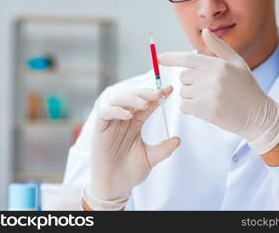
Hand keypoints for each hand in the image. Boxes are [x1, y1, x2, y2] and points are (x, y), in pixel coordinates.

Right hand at [88, 86, 180, 206]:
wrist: (115, 187)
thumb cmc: (130, 172)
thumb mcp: (151, 158)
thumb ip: (163, 149)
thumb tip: (178, 139)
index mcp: (135, 124)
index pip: (147, 104)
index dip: (157, 96)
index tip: (170, 90)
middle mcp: (123, 120)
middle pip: (132, 98)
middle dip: (145, 93)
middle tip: (158, 94)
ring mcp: (111, 124)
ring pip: (118, 101)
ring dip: (132, 98)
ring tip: (144, 104)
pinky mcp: (100, 130)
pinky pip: (104, 114)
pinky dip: (115, 111)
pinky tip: (128, 115)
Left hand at [158, 29, 278, 154]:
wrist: (259, 116)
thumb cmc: (248, 89)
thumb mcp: (237, 63)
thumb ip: (219, 48)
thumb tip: (205, 31)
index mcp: (218, 63)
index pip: (189, 58)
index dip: (172, 58)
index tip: (159, 58)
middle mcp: (212, 76)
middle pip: (183, 78)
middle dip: (191, 85)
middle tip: (210, 92)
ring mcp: (208, 92)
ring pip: (183, 93)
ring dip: (192, 98)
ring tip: (211, 101)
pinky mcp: (205, 109)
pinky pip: (184, 106)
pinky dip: (191, 110)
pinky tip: (206, 111)